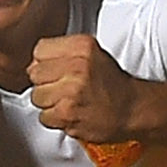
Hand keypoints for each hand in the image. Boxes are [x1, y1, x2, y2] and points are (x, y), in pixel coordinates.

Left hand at [25, 34, 143, 148]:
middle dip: (45, 83)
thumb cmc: (112, 84)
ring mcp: (72, 91)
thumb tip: (33, 64)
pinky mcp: (68, 114)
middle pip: (34, 74)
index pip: (40, 50)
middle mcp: (77, 67)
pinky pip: (44, 116)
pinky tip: (69, 113)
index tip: (54, 70)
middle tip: (62, 87)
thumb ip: (63, 53)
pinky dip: (54, 119)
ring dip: (49, 102)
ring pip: (37, 96)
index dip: (44, 62)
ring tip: (67, 101)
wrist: (133, 109)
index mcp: (82, 47)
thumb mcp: (92, 54)